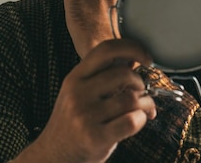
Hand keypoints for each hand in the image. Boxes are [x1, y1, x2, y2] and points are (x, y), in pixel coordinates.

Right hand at [14, 40, 156, 162]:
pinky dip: (142, 119)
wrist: (53, 155)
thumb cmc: (72, 123)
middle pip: (123, 73)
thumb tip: (135, 59)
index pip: (106, 49)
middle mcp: (78, 93)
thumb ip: (101, 76)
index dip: (132, 48)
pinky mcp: (95, 137)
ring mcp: (85, 115)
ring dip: (145, 103)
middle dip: (140, 82)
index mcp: (75, 77)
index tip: (147, 58)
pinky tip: (138, 121)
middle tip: (141, 92)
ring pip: (131, 98)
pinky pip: (132, 120)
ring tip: (142, 109)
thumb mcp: (78, 92)